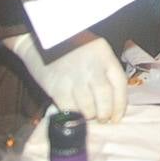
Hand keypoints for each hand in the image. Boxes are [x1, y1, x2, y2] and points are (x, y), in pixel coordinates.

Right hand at [4, 32, 126, 122]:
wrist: (39, 41)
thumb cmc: (71, 48)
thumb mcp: (95, 50)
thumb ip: (104, 71)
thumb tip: (112, 101)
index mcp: (104, 55)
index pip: (119, 84)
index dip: (120, 104)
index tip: (117, 116)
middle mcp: (91, 66)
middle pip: (105, 97)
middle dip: (105, 113)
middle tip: (103, 118)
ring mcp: (74, 77)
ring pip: (88, 106)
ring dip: (90, 115)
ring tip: (89, 115)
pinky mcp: (57, 87)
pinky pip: (69, 109)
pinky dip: (74, 115)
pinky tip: (74, 113)